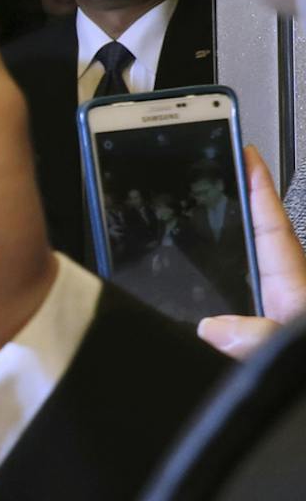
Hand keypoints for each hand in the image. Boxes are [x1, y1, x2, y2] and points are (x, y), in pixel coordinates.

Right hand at [197, 145, 305, 359]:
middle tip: (217, 182)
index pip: (272, 222)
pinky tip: (211, 319)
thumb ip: (253, 340)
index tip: (246, 153)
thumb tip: (211, 328)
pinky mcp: (282, 339)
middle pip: (264, 244)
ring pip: (259, 278)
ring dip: (236, 261)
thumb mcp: (290, 348)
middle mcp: (294, 297)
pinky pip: (251, 313)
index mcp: (297, 286)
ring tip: (204, 241)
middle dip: (243, 213)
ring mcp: (288, 316)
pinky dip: (231, 308)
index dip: (257, 186)